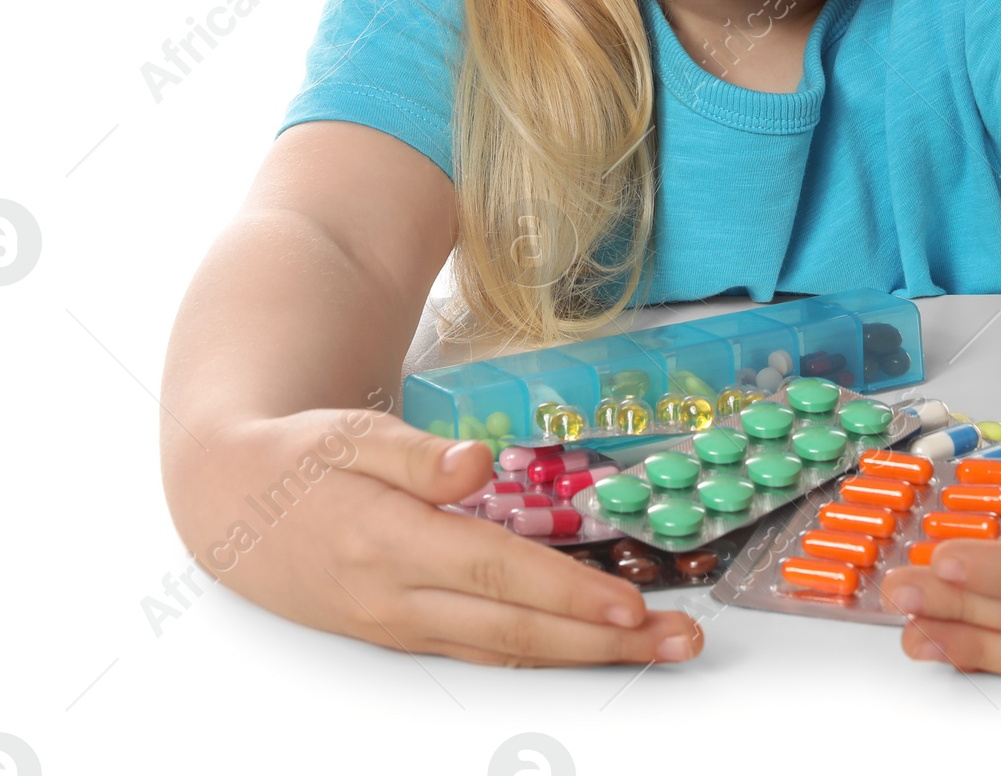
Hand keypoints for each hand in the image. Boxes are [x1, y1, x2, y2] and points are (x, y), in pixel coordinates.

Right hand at [170, 409, 703, 666]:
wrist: (233, 505)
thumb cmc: (300, 457)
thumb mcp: (349, 434)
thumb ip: (414, 453)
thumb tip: (475, 462)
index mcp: (388, 544)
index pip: (495, 573)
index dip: (566, 592)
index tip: (630, 604)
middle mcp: (399, 600)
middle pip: (516, 629)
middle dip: (603, 642)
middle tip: (680, 641)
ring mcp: (402, 624)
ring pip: (506, 648)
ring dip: (585, 654)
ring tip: (657, 648)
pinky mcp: (405, 630)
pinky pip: (484, 646)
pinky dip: (542, 650)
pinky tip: (588, 644)